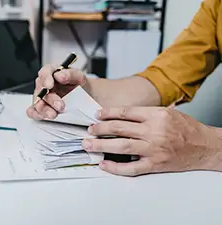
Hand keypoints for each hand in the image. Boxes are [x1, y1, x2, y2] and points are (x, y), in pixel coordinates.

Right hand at [26, 64, 86, 119]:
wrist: (84, 98)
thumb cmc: (79, 86)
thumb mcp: (80, 77)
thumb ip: (71, 74)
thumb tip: (60, 75)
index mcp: (52, 74)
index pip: (45, 72)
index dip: (46, 78)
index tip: (50, 85)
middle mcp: (44, 85)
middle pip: (41, 90)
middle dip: (50, 99)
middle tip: (60, 105)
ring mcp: (41, 97)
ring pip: (37, 102)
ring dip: (44, 109)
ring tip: (54, 114)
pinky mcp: (40, 109)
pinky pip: (32, 111)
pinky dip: (36, 114)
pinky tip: (43, 117)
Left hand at [82, 107, 221, 175]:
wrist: (205, 146)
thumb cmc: (186, 129)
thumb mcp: (167, 113)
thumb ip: (145, 113)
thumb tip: (119, 115)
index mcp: (156, 115)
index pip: (126, 112)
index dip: (108, 113)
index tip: (98, 115)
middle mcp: (154, 131)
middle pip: (119, 128)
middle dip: (100, 129)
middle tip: (89, 130)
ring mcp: (153, 149)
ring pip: (121, 146)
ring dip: (101, 145)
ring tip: (89, 144)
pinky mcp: (155, 164)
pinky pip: (131, 167)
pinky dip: (115, 167)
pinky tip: (104, 164)